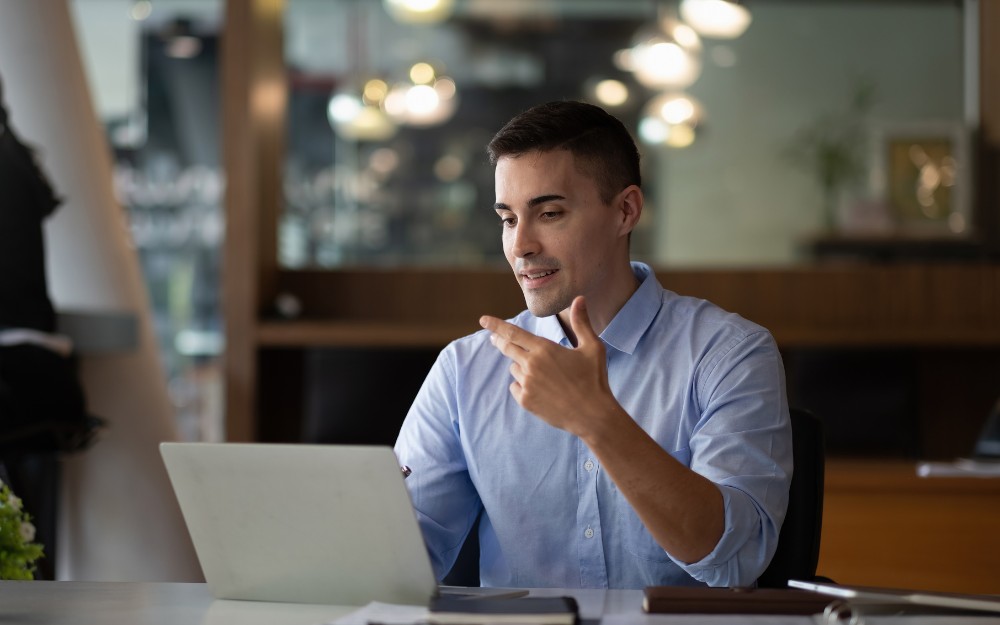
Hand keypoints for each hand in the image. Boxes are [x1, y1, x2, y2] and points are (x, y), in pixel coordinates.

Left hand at [479, 296, 620, 436]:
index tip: (483, 320)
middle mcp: (531, 365)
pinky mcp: (526, 401)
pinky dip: (523, 386)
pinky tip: (541, 390)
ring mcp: (527, 384)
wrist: (593, 415)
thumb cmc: (594, 379)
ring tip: (544, 375)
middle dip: (500, 342)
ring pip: (514, 369)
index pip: (513, 333)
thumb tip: (579, 298)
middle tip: (495, 339)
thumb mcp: (592, 347)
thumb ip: (581, 322)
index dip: (496, 325)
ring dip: (521, 367)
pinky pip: (516, 387)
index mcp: (544, 349)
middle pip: (507, 348)